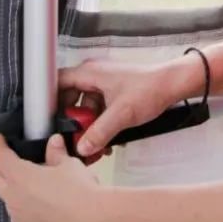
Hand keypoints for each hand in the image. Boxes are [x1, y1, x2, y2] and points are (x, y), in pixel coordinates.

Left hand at [0, 133, 105, 221]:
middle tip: (7, 160)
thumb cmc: (79, 189)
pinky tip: (40, 210)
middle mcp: (13, 201)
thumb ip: (56, 153)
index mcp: (20, 178)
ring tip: (30, 187)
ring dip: (13, 192)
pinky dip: (25, 213)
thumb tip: (53, 143)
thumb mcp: (69, 164)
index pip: (1, 159)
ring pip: (9, 203)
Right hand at [58, 58, 190, 158]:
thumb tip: (81, 148)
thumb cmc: (151, 88)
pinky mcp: (113, 93)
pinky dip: (99, 124)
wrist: (174, 85)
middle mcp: (94, 76)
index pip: (57, 83)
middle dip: (71, 121)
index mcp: (90, 73)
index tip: (48, 122)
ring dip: (87, 126)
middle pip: (69, 99)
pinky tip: (105, 140)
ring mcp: (104, 84)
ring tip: (93, 145)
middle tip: (73, 138)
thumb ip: (99, 132)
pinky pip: (98, 109)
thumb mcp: (122, 114)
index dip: (49, 102)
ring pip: (85, 107)